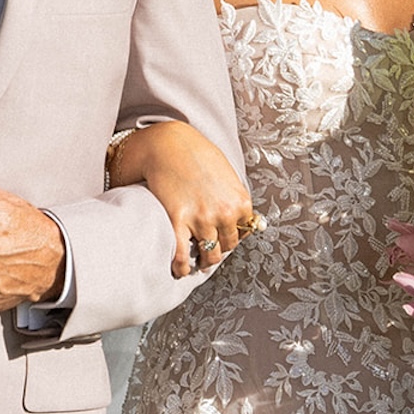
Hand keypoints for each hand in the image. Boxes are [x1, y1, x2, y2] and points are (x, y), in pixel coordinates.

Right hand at [108, 122, 253, 278]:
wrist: (168, 144)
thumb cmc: (197, 154)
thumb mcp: (227, 174)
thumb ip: (235, 197)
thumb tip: (243, 219)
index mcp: (240, 201)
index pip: (245, 231)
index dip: (234, 234)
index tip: (224, 236)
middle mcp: (224, 213)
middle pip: (228, 246)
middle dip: (220, 247)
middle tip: (210, 247)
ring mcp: (201, 219)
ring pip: (210, 256)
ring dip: (204, 259)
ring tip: (197, 260)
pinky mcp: (178, 221)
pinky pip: (182, 256)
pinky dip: (182, 267)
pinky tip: (180, 269)